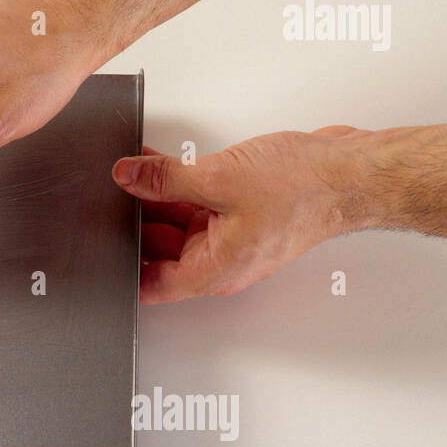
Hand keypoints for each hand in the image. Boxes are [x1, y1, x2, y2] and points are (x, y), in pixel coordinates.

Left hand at [111, 127, 371, 303]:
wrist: (353, 171)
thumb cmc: (306, 189)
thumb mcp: (219, 179)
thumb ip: (165, 179)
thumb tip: (127, 176)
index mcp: (213, 270)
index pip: (150, 284)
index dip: (119, 267)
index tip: (93, 245)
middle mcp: (222, 260)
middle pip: (159, 251)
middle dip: (131, 223)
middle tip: (104, 194)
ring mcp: (233, 236)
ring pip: (177, 223)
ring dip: (153, 198)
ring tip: (127, 170)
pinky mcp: (242, 212)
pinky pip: (197, 203)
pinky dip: (177, 185)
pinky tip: (155, 161)